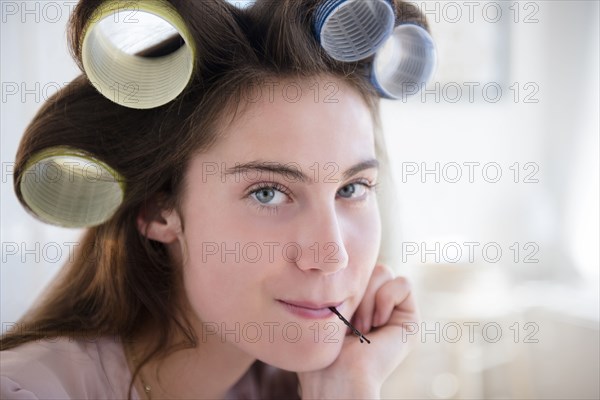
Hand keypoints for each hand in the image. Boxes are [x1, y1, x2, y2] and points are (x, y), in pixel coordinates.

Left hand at [297, 264, 418, 399]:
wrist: (339, 376)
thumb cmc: (324, 349)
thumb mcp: (323, 307)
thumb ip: (333, 283)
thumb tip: (328, 257)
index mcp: (356, 302)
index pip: (354, 266)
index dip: (344, 280)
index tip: (334, 309)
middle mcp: (376, 305)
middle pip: (370, 266)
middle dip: (357, 289)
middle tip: (349, 322)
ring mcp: (394, 312)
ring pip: (385, 271)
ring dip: (368, 298)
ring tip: (361, 327)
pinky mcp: (410, 320)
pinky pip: (404, 283)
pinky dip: (387, 298)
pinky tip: (377, 322)